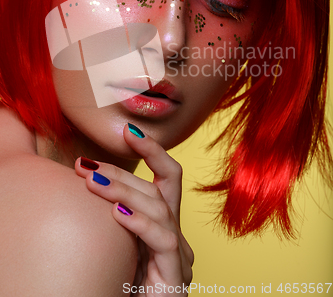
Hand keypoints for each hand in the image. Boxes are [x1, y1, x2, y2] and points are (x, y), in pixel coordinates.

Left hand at [75, 123, 193, 295]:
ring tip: (91, 182)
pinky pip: (163, 241)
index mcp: (163, 223)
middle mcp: (175, 235)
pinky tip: (117, 214)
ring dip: (123, 191)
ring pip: (159, 208)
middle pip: (156, 189)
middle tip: (84, 164)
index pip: (167, 177)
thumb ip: (115, 212)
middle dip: (121, 171)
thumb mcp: (116, 241)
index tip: (128, 130)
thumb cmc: (119, 284)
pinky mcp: (175, 278)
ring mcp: (179, 256)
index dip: (153, 151)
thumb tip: (88, 176)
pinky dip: (141, 223)